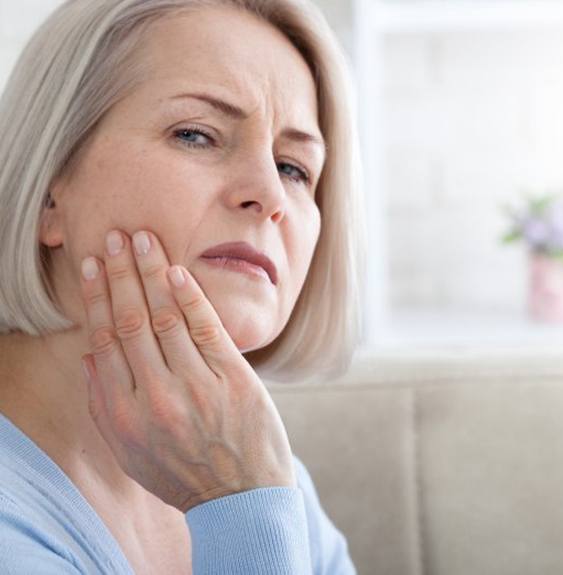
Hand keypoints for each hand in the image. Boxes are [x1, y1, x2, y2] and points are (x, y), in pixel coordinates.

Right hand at [79, 229, 295, 512]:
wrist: (242, 497)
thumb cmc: (182, 471)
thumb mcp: (130, 451)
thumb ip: (104, 403)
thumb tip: (89, 352)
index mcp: (126, 414)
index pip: (105, 340)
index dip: (97, 298)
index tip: (91, 266)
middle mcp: (157, 397)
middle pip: (132, 321)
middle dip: (120, 274)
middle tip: (114, 237)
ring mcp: (197, 386)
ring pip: (167, 318)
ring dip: (152, 274)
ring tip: (142, 240)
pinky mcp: (234, 379)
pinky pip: (207, 329)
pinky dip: (190, 298)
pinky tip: (177, 272)